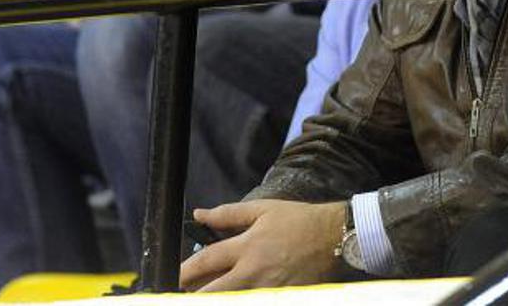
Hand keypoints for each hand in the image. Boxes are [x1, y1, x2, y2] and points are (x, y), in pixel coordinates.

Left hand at [179, 200, 346, 291]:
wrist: (335, 237)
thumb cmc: (299, 220)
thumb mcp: (263, 210)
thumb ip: (228, 214)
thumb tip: (199, 214)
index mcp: (248, 246)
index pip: (206, 261)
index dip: (183, 270)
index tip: (172, 275)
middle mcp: (254, 271)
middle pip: (212, 291)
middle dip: (192, 292)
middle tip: (181, 291)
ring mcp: (267, 289)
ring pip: (230, 300)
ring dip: (215, 296)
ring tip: (205, 292)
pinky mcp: (280, 298)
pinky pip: (252, 302)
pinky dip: (239, 299)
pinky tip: (235, 294)